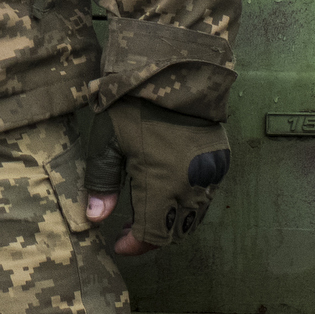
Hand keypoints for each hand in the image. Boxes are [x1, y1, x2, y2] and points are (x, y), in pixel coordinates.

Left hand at [83, 100, 230, 254]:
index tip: (118, 243)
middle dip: (151, 236)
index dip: (135, 246)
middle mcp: (191, 186)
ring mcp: (210, 173)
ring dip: (170, 222)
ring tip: (146, 213)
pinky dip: (187, 205)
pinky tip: (168, 194)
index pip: (152, 236)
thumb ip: (102, 183)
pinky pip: (206, 197)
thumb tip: (95, 219)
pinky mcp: (220, 160)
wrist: (173, 68)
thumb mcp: (108, 141)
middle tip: (128, 229)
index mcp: (162, 184)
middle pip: (175, 231)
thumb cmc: (133, 104)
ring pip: (193, 217)